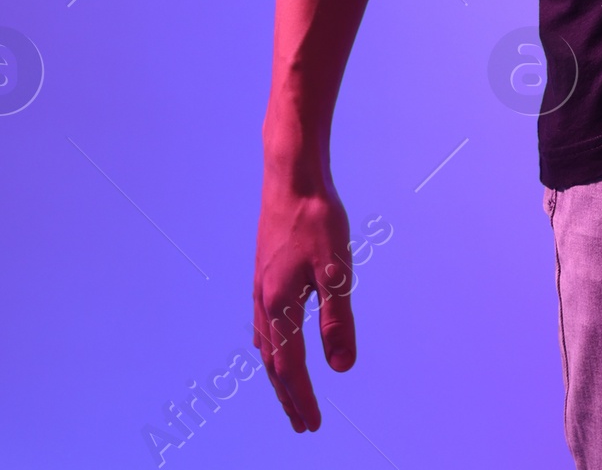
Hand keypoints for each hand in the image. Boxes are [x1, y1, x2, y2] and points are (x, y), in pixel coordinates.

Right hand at [252, 174, 355, 432]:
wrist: (291, 176)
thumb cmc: (317, 219)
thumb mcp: (336, 269)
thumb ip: (337, 320)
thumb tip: (341, 368)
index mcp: (281, 306)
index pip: (291, 368)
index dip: (303, 398)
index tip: (312, 425)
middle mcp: (265, 302)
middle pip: (274, 364)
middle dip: (289, 396)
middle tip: (302, 425)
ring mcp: (261, 288)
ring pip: (266, 346)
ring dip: (278, 375)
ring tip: (290, 395)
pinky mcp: (264, 274)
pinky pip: (263, 325)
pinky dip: (270, 347)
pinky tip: (274, 346)